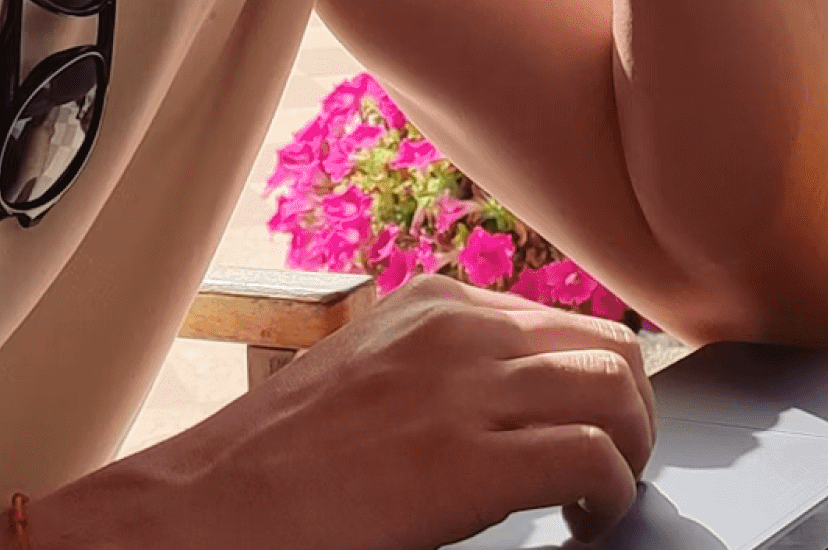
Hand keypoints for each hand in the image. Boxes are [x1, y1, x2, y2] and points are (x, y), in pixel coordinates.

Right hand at [113, 276, 656, 546]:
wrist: (195, 510)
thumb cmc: (269, 464)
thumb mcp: (368, 376)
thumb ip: (441, 372)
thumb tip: (511, 407)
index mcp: (436, 303)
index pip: (564, 322)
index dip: (593, 382)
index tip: (593, 427)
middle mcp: (461, 328)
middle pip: (609, 347)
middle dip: (630, 409)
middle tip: (616, 465)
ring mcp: (465, 389)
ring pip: (617, 391)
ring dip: (632, 449)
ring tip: (606, 496)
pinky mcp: (466, 461)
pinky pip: (593, 458)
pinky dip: (611, 494)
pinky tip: (586, 523)